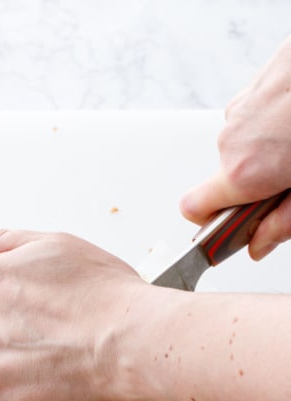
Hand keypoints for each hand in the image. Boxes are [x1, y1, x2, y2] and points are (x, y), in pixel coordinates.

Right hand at [180, 36, 290, 259]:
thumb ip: (282, 223)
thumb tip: (259, 244)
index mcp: (243, 171)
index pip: (193, 209)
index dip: (213, 221)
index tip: (239, 223)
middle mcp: (233, 137)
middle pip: (226, 176)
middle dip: (255, 183)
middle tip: (290, 180)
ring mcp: (243, 105)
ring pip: (243, 145)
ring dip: (267, 151)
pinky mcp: (257, 81)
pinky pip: (255, 116)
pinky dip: (273, 123)